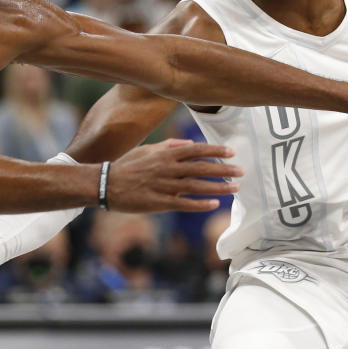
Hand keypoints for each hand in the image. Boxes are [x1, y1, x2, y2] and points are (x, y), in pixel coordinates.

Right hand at [107, 139, 241, 211]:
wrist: (106, 184)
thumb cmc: (127, 165)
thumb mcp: (147, 149)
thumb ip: (170, 145)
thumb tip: (190, 143)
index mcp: (165, 154)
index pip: (196, 150)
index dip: (215, 150)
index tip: (232, 152)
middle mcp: (167, 167)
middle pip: (201, 167)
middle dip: (223, 169)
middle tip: (241, 171)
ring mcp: (164, 185)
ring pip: (196, 186)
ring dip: (217, 187)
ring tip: (234, 188)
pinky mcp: (159, 202)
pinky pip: (183, 203)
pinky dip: (200, 204)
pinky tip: (214, 205)